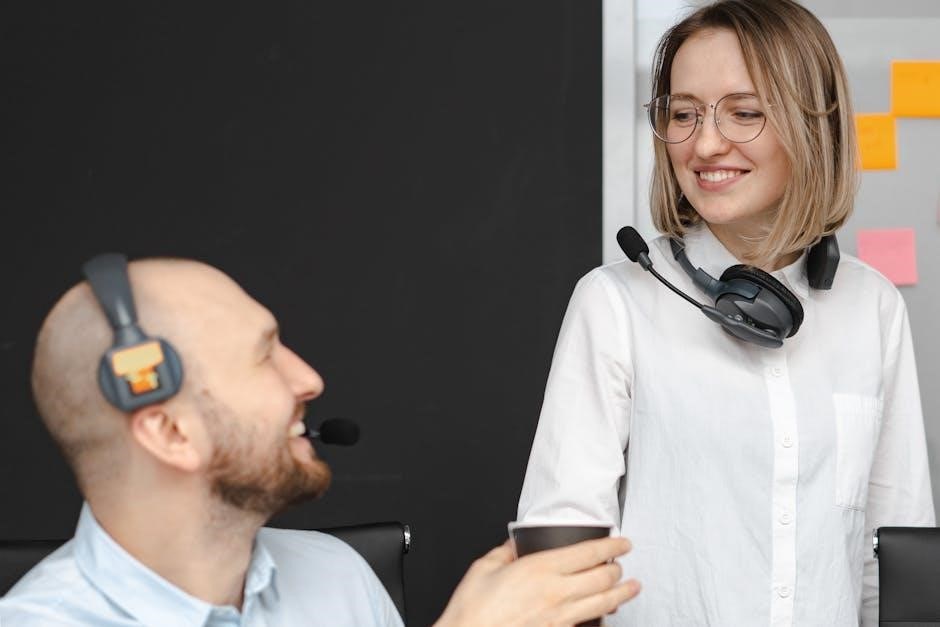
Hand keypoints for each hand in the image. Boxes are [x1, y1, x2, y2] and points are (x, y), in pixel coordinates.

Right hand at [434, 536, 639, 626]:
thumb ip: (504, 552)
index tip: (622, 543)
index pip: (589, 553)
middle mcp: (556, 593)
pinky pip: (588, 623)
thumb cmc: (473, 611)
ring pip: (604, 604)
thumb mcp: (484, 568)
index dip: (612, 547)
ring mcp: (560, 618)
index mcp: (540, 568)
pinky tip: (604, 613)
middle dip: (618, 569)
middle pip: (603, 578)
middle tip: (622, 563)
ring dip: (622, 594)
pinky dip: (601, 616)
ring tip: (632, 587)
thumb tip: (514, 544)